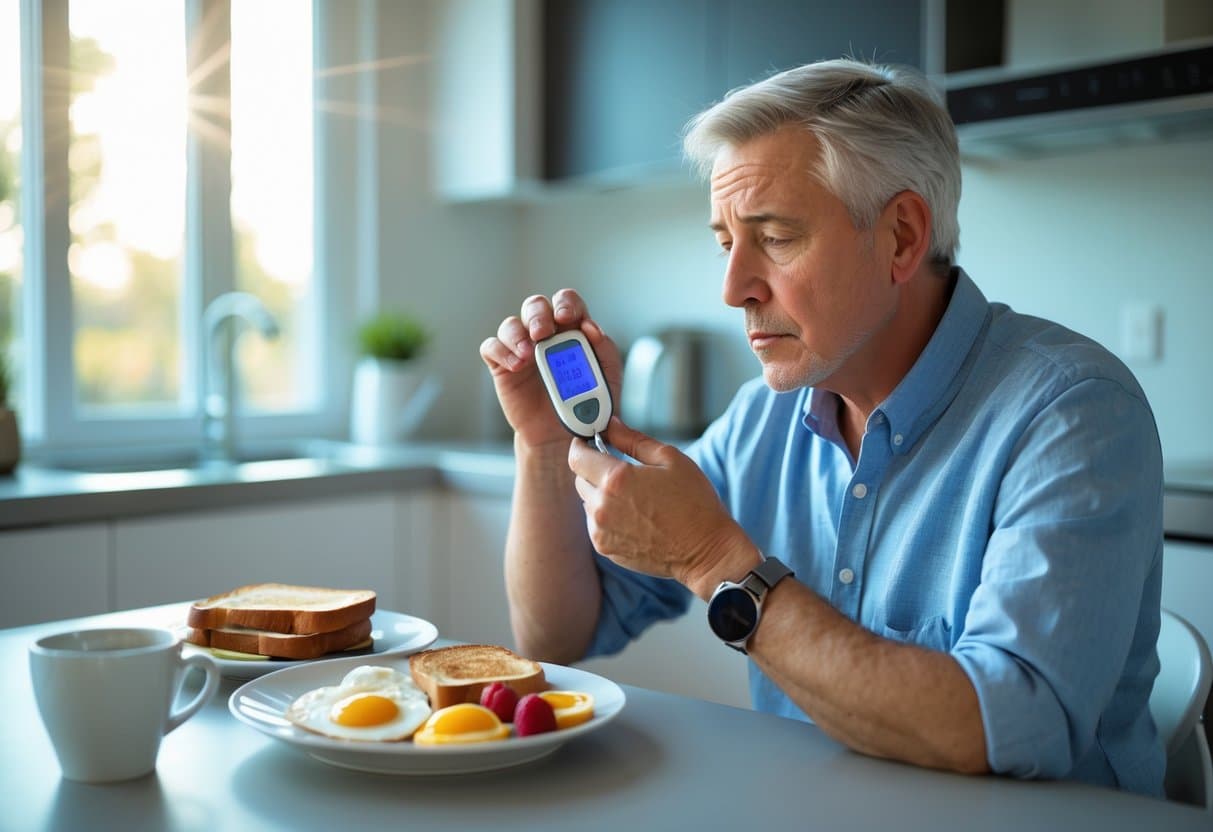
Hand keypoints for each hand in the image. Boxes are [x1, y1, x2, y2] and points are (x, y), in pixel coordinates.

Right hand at [479, 290, 622, 449]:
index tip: (567, 317)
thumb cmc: (586, 404)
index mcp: (571, 330)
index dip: (565, 303)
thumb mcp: (607, 377)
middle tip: (542, 332)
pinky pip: (492, 347)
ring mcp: (521, 349)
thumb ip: (604, 350)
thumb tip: (591, 328)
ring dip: (517, 334)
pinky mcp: (502, 366)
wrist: (564, 436)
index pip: (566, 302)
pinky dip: (501, 351)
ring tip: (528, 355)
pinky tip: (516, 365)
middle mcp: (544, 335)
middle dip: (538, 314)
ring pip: (510, 324)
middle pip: (535, 306)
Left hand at [567, 418, 759, 597]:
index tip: (588, 442)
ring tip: (634, 498)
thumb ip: (634, 439)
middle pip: (580, 479)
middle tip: (621, 470)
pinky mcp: (606, 548)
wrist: (706, 551)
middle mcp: (603, 507)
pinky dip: (607, 517)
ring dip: (601, 494)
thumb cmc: (694, 503)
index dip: (580, 445)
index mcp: (616, 480)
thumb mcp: (670, 459)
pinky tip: (635, 517)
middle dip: (594, 469)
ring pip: (588, 502)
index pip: (577, 457)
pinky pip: (596, 524)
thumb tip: (611, 426)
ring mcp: (601, 531)